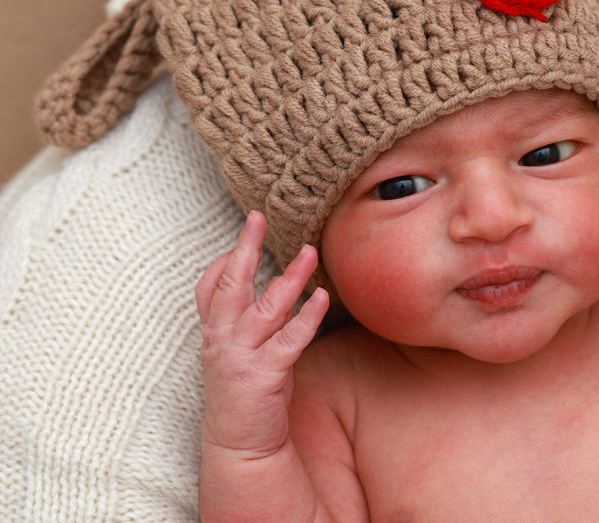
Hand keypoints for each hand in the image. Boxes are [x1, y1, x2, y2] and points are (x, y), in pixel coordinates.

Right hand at [194, 210, 329, 457]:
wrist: (241, 447)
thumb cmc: (248, 392)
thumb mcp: (240, 351)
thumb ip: (251, 319)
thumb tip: (275, 284)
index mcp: (214, 333)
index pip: (210, 287)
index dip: (224, 259)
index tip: (247, 231)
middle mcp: (222, 341)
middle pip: (231, 285)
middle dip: (244, 248)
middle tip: (257, 217)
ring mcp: (240, 357)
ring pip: (265, 307)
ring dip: (289, 277)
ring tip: (310, 251)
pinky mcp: (263, 376)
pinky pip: (290, 340)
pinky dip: (308, 317)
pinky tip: (322, 297)